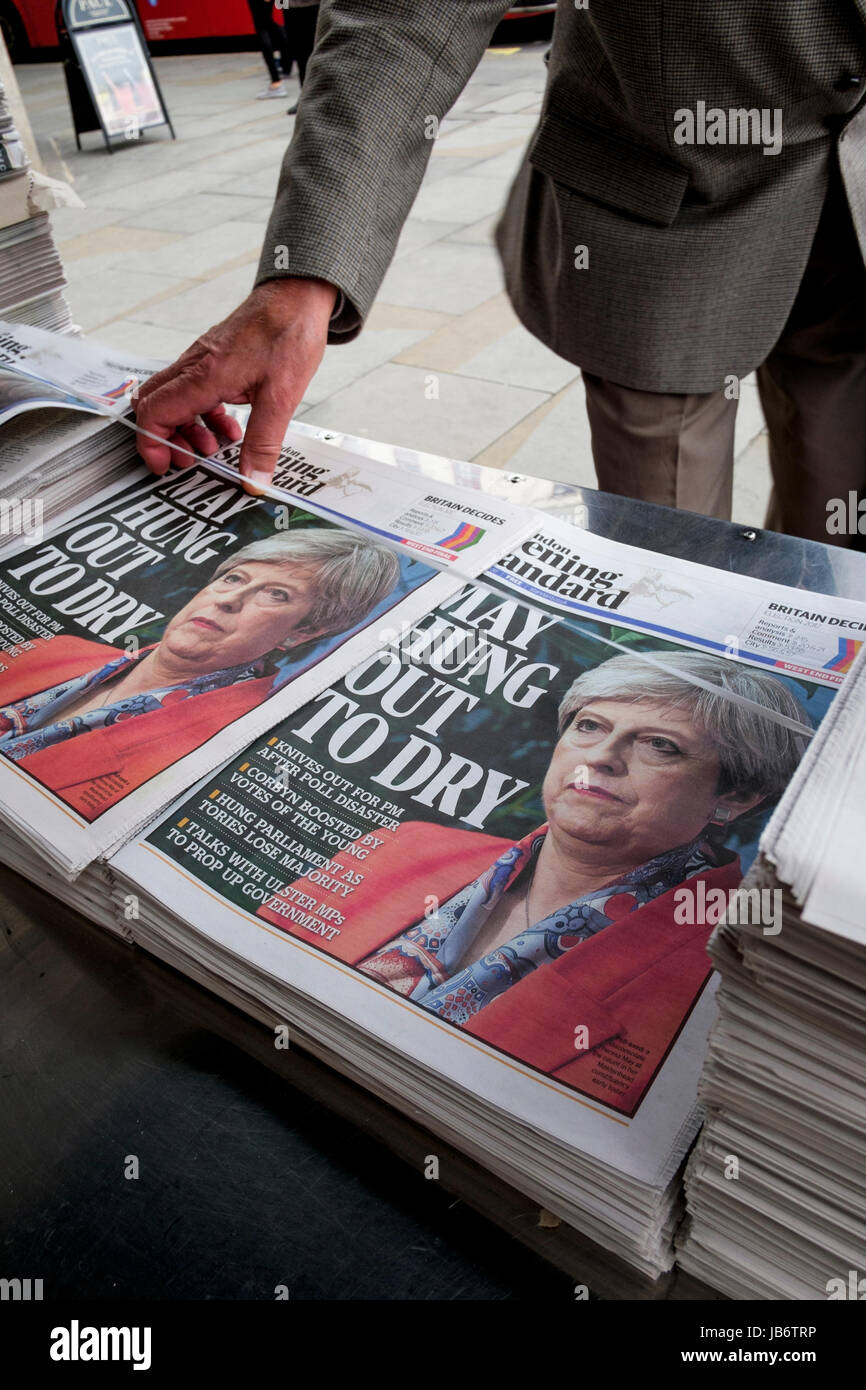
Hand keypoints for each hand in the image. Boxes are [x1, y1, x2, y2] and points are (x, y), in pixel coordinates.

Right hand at [133, 276, 338, 486]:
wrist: (297, 296)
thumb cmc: (288, 334)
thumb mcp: (281, 398)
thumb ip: (263, 442)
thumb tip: (254, 480)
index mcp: (204, 375)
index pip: (154, 412)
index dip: (151, 443)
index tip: (164, 466)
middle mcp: (195, 365)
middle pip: (155, 405)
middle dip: (166, 438)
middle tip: (189, 461)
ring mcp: (201, 359)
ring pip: (173, 398)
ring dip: (187, 428)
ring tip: (214, 448)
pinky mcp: (213, 358)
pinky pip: (193, 389)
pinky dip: (203, 413)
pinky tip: (230, 426)